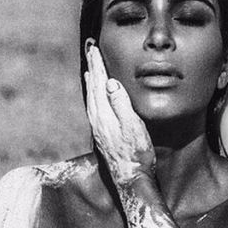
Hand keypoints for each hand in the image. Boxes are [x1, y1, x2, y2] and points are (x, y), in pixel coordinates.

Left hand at [83, 39, 155, 188]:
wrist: (130, 179)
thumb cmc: (136, 154)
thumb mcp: (133, 127)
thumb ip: (121, 104)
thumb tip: (110, 82)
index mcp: (103, 114)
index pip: (99, 82)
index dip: (97, 64)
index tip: (94, 48)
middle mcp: (97, 119)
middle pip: (92, 87)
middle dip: (92, 68)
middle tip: (90, 51)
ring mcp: (98, 128)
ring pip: (91, 98)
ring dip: (92, 81)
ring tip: (91, 70)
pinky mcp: (101, 135)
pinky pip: (94, 108)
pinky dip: (94, 96)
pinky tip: (97, 98)